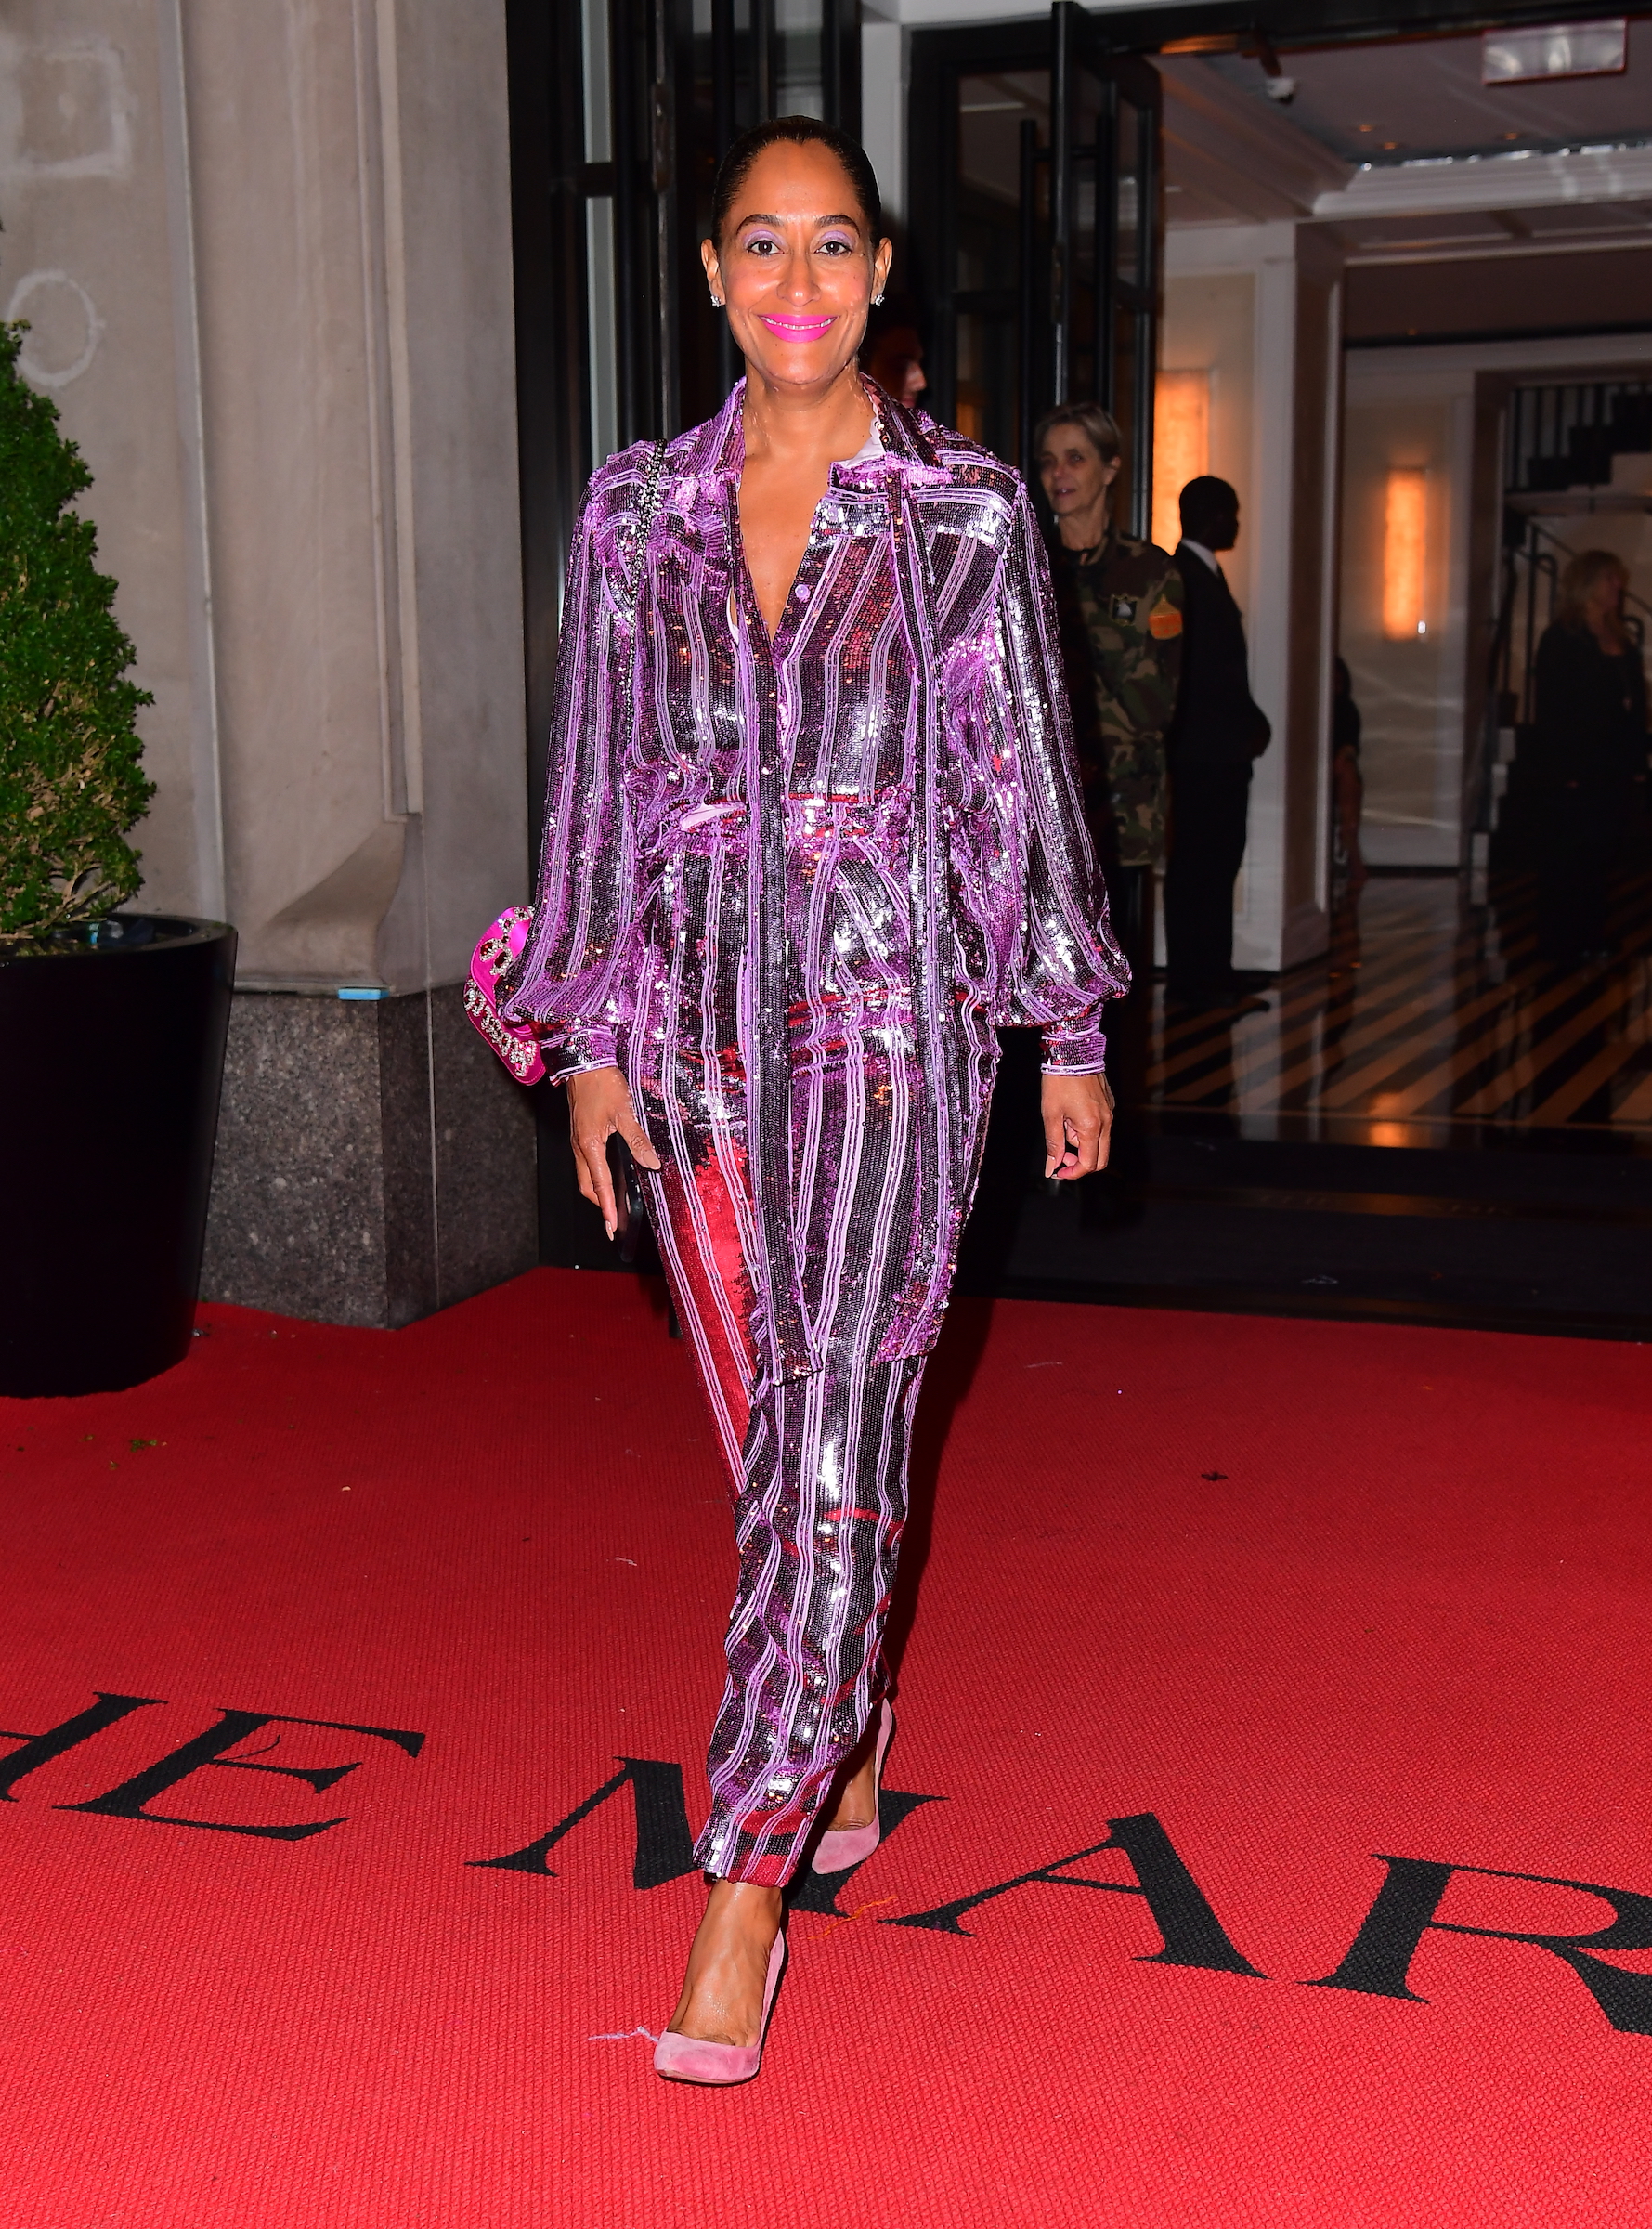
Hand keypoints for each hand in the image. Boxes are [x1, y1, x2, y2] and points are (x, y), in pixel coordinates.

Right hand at [566, 1067, 661, 1237]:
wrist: (584, 1061)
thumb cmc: (601, 1083)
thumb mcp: (624, 1112)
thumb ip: (637, 1139)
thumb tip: (651, 1162)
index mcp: (589, 1145)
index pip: (600, 1184)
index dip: (607, 1207)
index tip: (611, 1226)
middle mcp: (579, 1145)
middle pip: (587, 1184)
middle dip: (600, 1203)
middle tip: (612, 1219)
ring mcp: (577, 1139)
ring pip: (584, 1173)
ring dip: (598, 1189)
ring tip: (612, 1201)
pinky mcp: (579, 1131)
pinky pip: (585, 1160)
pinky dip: (596, 1174)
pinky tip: (607, 1172)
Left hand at [1042, 1070, 1113, 1179]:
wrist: (1073, 1051)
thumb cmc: (1059, 1082)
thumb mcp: (1051, 1115)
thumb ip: (1054, 1144)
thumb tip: (1052, 1167)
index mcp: (1092, 1128)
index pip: (1089, 1164)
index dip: (1073, 1173)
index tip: (1058, 1171)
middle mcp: (1106, 1122)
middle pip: (1100, 1159)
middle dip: (1080, 1163)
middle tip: (1061, 1156)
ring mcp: (1110, 1112)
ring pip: (1100, 1142)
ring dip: (1081, 1142)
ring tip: (1063, 1123)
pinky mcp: (1109, 1104)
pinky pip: (1102, 1126)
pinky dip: (1087, 1129)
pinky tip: (1072, 1114)